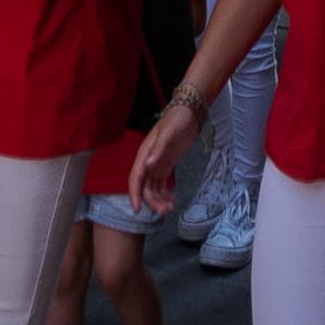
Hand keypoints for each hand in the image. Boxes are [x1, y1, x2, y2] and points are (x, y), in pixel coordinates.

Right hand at [129, 100, 199, 215]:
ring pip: (153, 188)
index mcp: (144, 154)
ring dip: (159, 200)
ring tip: (171, 207)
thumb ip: (158, 149)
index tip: (137, 210)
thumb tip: (147, 165)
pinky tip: (173, 200)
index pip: (135, 178)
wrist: (189, 113)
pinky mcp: (166, 166)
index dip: (134, 194)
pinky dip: (165, 194)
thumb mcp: (169, 133)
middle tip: (165, 211)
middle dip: (152, 201)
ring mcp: (157, 165)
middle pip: (145, 187)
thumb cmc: (177, 120)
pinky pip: (161, 185)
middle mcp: (148, 162)